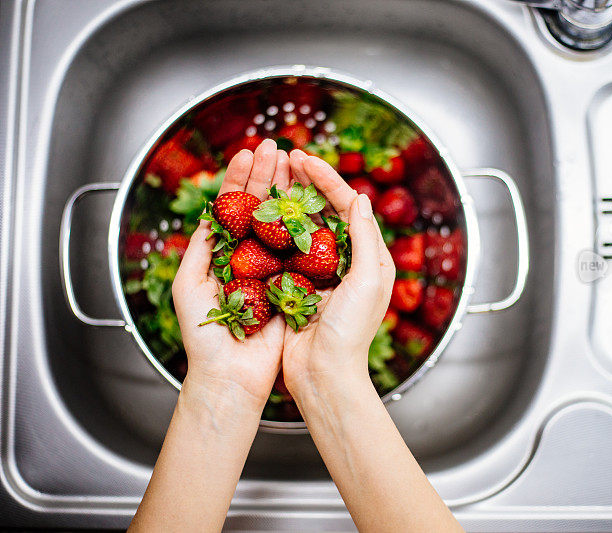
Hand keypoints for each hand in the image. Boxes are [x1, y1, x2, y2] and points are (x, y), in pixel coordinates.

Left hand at [171, 140, 287, 411]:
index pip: (232, 208)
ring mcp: (274, 269)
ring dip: (286, 191)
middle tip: (275, 148)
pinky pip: (302, 251)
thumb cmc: (204, 335)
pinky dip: (307, 225)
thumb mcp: (189, 284)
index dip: (239, 180)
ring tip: (293, 163)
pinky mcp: (294, 285)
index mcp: (224, 254)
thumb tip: (209, 215)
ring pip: (282, 222)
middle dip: (266, 176)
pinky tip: (311, 201)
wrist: (231, 374)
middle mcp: (250, 257)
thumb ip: (200, 248)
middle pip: (258, 208)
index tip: (247, 154)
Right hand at [281, 150, 395, 401]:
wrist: (324, 374)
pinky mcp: (296, 285)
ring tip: (272, 175)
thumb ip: (365, 238)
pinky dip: (273, 228)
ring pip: (302, 225)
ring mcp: (319, 272)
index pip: (348, 206)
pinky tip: (258, 212)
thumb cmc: (350, 332)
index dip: (327, 180)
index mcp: (369, 257)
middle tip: (285, 157)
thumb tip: (360, 198)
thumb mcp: (368, 281)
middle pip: (325, 210)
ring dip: (288, 199)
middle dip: (306, 182)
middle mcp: (346, 261)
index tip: (304, 159)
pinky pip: (284, 249)